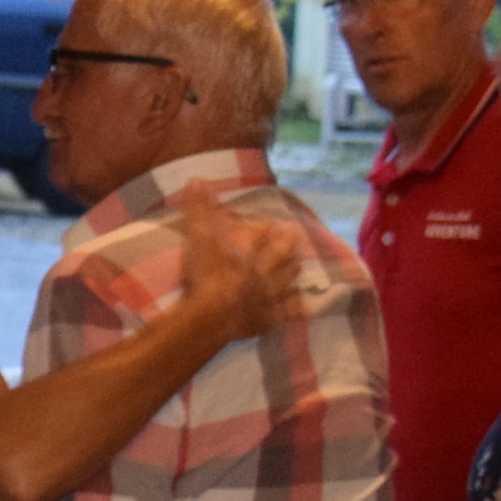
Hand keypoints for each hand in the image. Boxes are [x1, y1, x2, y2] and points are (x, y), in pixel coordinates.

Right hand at [166, 202, 306, 343]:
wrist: (211, 317)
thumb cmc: (206, 276)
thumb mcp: (198, 238)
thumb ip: (199, 211)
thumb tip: (196, 180)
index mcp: (252, 253)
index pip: (264, 236)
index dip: (269, 230)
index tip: (274, 224)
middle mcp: (266, 273)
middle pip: (283, 259)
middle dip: (289, 249)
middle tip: (295, 241)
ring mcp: (270, 298)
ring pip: (289, 283)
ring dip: (294, 274)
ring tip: (299, 268)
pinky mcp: (268, 321)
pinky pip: (287, 314)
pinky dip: (295, 310)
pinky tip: (303, 309)